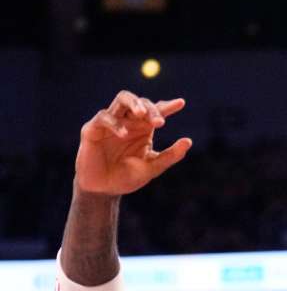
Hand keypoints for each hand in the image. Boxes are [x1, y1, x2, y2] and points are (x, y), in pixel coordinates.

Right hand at [76, 91, 192, 195]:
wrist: (104, 191)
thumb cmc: (127, 177)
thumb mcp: (152, 167)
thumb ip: (170, 156)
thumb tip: (188, 141)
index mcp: (143, 128)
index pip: (156, 111)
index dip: (168, 106)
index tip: (181, 103)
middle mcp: (128, 122)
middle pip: (140, 102)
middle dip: (150, 108)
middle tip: (159, 122)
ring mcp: (111, 123)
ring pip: (122, 99)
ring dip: (134, 104)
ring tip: (142, 114)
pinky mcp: (93, 129)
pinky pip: (103, 117)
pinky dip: (115, 123)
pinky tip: (124, 134)